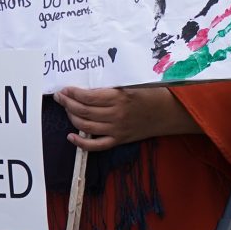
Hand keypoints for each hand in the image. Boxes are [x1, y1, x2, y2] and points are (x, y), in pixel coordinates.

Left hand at [54, 86, 198, 151]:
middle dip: (67, 103)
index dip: (73, 93)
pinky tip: (71, 136)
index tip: (65, 89)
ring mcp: (117, 129)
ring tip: (66, 109)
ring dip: (72, 117)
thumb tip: (91, 86)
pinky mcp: (119, 139)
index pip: (89, 96)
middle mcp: (116, 114)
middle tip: (59, 97)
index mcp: (120, 97)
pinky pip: (96, 145)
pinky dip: (81, 143)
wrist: (170, 112)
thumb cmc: (154, 94)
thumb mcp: (135, 84)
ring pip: (86, 126)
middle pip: (84, 110)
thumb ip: (115, 86)